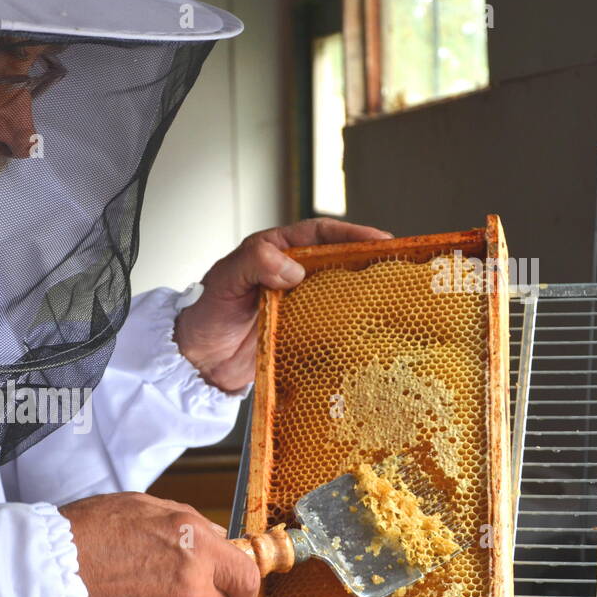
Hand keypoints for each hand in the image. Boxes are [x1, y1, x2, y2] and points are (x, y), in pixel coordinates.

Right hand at [59, 492, 260, 596]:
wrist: (45, 571)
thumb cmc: (88, 533)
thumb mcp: (146, 508)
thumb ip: (192, 526)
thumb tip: (221, 543)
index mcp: (197, 550)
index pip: (247, 580)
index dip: (242, 586)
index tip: (236, 589)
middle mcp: (191, 591)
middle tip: (181, 596)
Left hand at [174, 218, 392, 391]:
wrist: (196, 363)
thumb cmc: (205, 316)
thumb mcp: (225, 280)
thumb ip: (255, 263)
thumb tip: (294, 268)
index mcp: (274, 252)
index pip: (319, 234)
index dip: (351, 234)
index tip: (379, 240)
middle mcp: (290, 276)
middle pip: (337, 261)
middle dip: (369, 260)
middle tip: (400, 265)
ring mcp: (297, 305)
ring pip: (339, 292)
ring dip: (365, 293)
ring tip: (395, 295)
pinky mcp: (300, 334)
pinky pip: (330, 326)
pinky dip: (351, 326)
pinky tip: (371, 330)